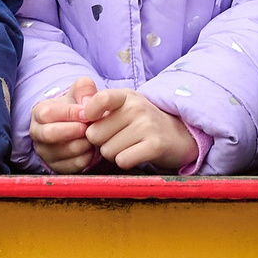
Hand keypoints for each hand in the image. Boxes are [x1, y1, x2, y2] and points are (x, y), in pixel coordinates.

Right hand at [29, 77, 98, 173]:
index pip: (47, 113)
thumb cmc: (76, 107)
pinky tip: (92, 147)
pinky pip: (75, 165)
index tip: (87, 113)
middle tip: (89, 127)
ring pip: (64, 151)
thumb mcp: (78, 93)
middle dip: (73, 130)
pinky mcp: (58, 167)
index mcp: (39, 113)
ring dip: (84, 143)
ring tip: (94, 135)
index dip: (69, 113)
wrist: (77, 126)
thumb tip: (88, 102)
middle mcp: (37, 134)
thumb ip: (84, 88)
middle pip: (50, 134)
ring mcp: (45, 153)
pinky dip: (88, 156)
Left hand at [83, 87, 199, 172]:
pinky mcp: (155, 145)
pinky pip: (122, 160)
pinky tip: (135, 155)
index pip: (99, 99)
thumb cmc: (142, 123)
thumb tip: (79, 113)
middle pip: (94, 134)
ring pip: (107, 150)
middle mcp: (137, 107)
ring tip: (129, 146)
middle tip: (118, 138)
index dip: (88, 114)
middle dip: (101, 142)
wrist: (178, 136)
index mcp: (126, 95)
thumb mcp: (124, 107)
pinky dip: (125, 162)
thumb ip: (98, 105)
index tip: (92, 121)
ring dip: (113, 154)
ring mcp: (147, 125)